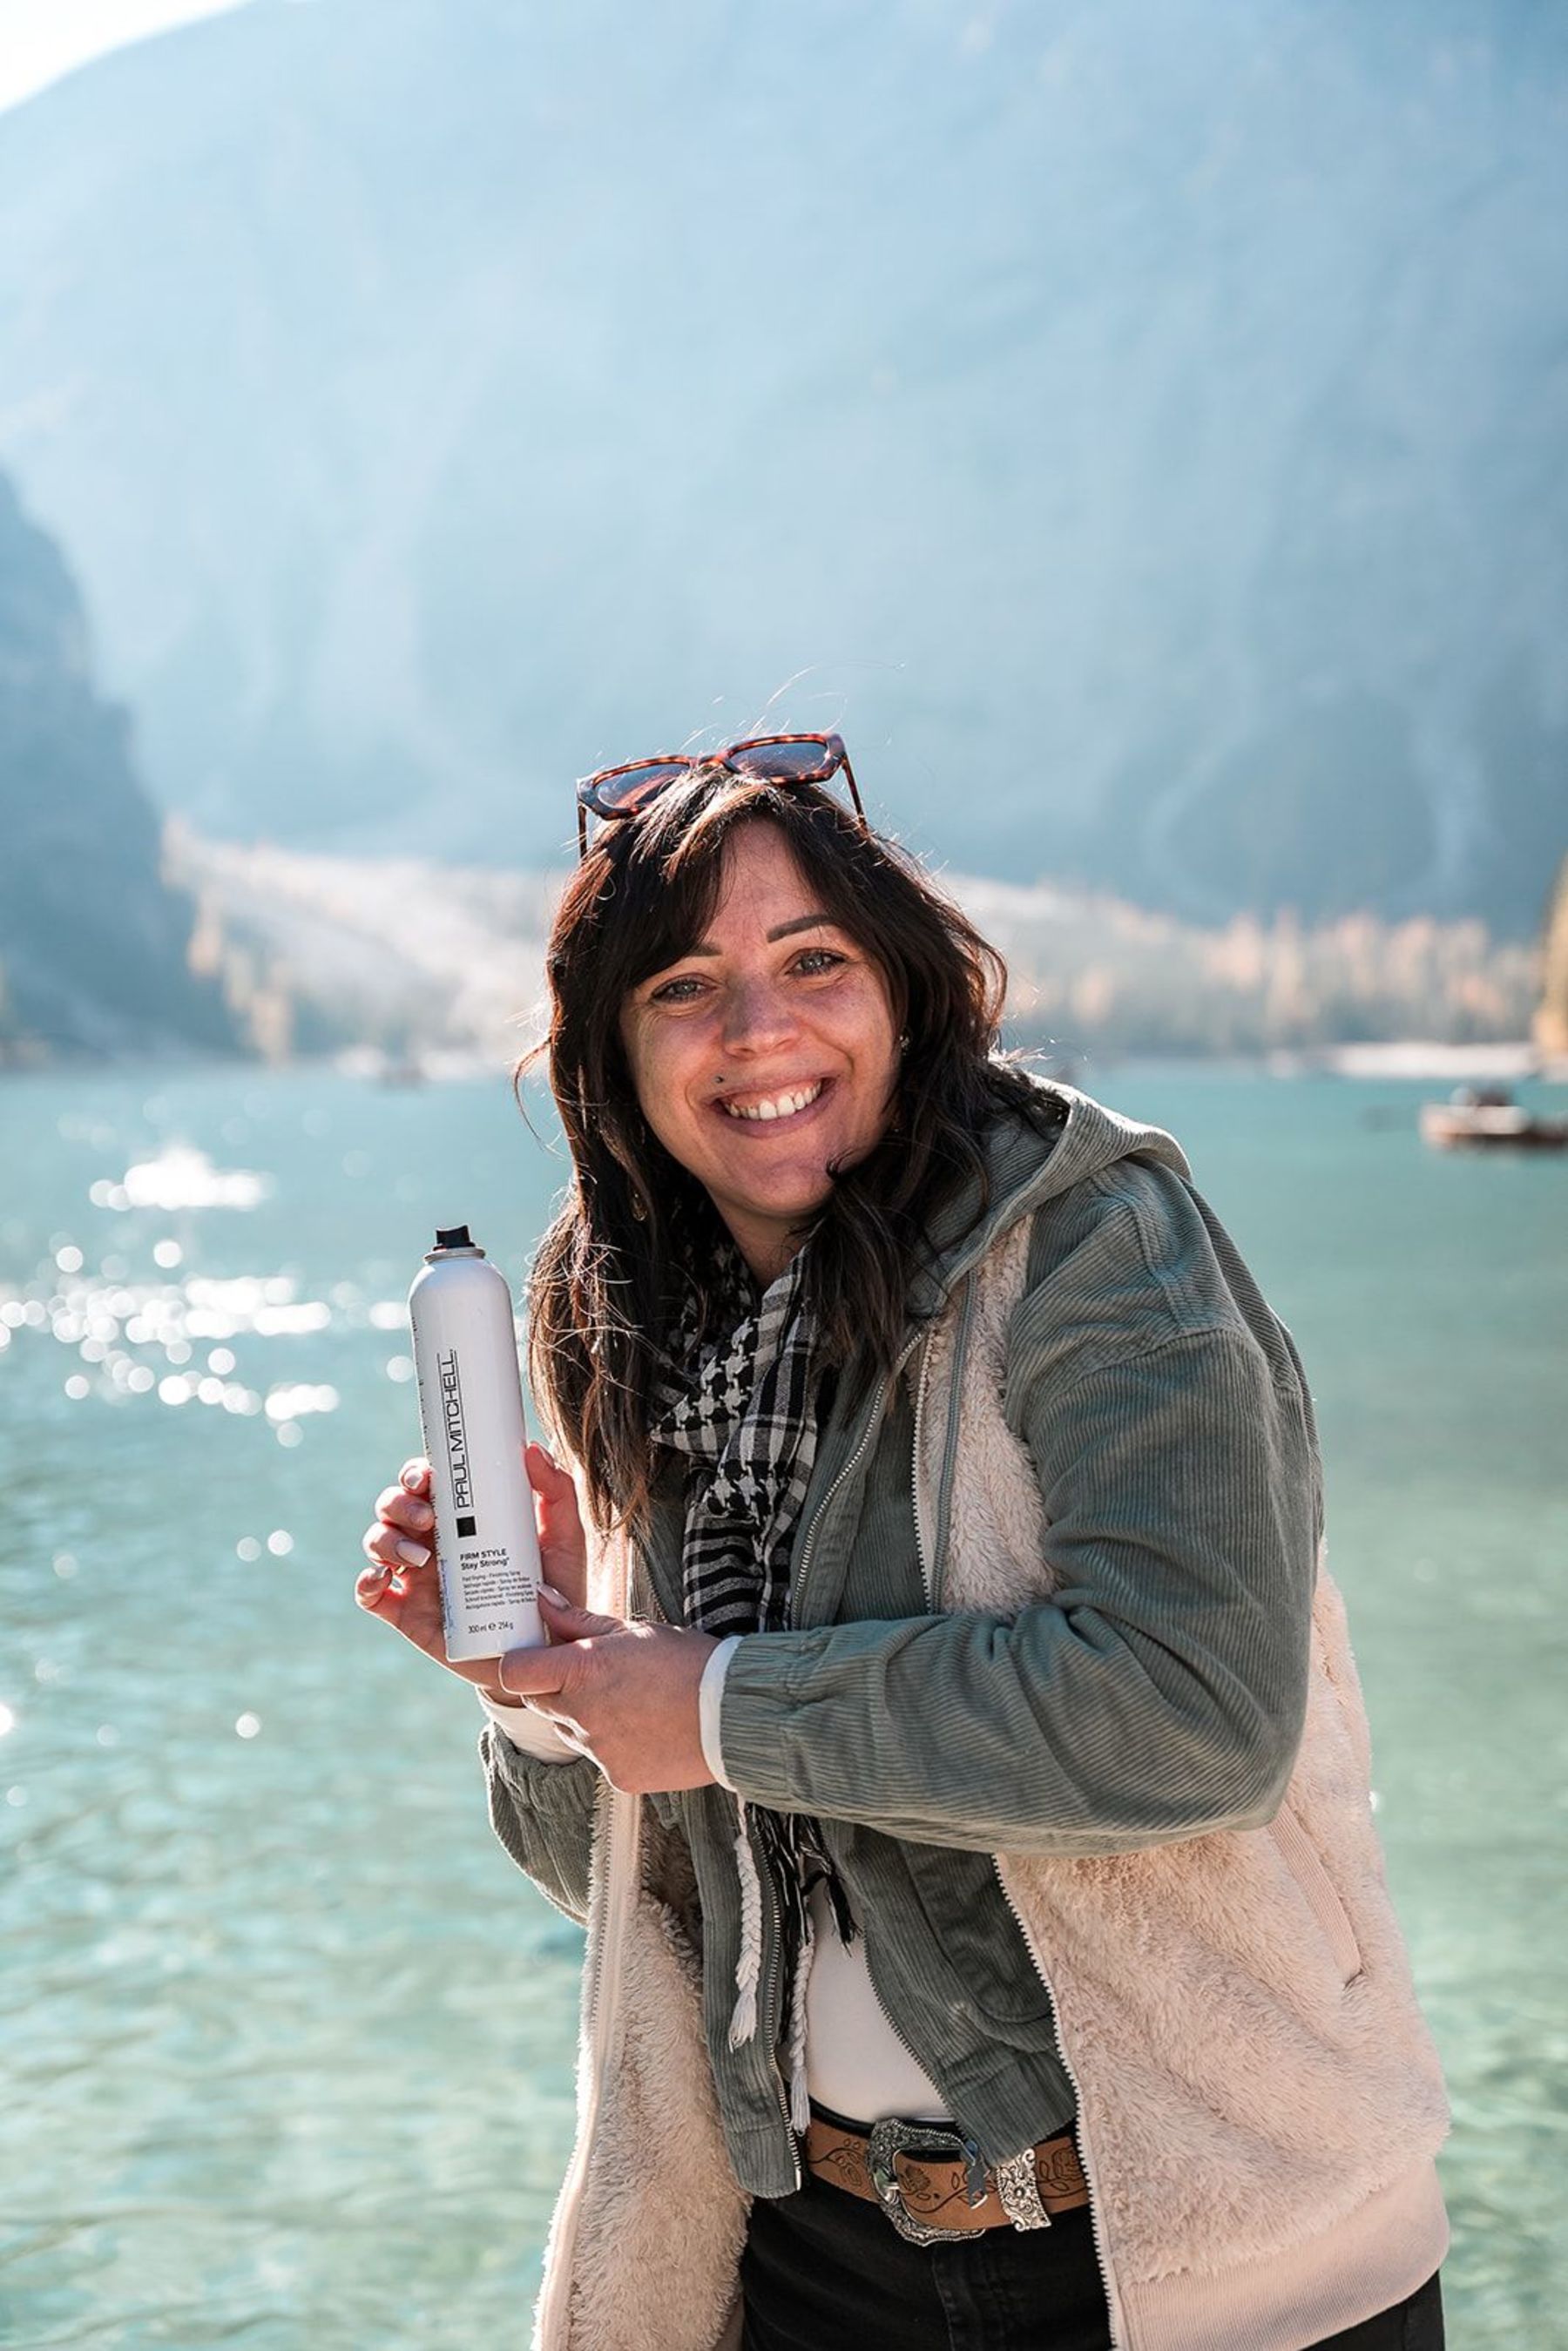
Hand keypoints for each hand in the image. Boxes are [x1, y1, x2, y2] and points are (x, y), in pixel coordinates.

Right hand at [355, 1444, 587, 1691]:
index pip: (424, 1482)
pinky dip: (366, 1582)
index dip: (416, 1472)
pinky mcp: (406, 1613)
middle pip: (393, 1506)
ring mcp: (415, 1576)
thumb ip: (557, 1491)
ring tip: (420, 1558)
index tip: (429, 1477)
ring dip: (386, 1540)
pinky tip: (383, 1579)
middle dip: (400, 1504)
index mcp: (461, 1516)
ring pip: (377, 1541)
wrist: (546, 1650)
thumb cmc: (554, 1587)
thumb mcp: (564, 1538)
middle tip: (429, 1520)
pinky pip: (370, 1594)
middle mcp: (431, 1540)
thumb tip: (533, 1449)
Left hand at [495, 1591, 718, 1793]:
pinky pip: (600, 1757)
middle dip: (556, 1688)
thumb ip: (578, 1621)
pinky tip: (647, 1728)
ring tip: (631, 1702)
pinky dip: (614, 1744)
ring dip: (586, 1716)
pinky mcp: (617, 1777)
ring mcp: (598, 1750)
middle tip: (595, 1676)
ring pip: (570, 1731)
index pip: (515, 1672)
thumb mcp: (632, 1631)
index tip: (536, 1658)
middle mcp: (582, 1714)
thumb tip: (541, 1600)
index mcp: (582, 1671)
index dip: (520, 1664)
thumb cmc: (686, 1662)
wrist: (734, 1714)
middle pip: (540, 1702)